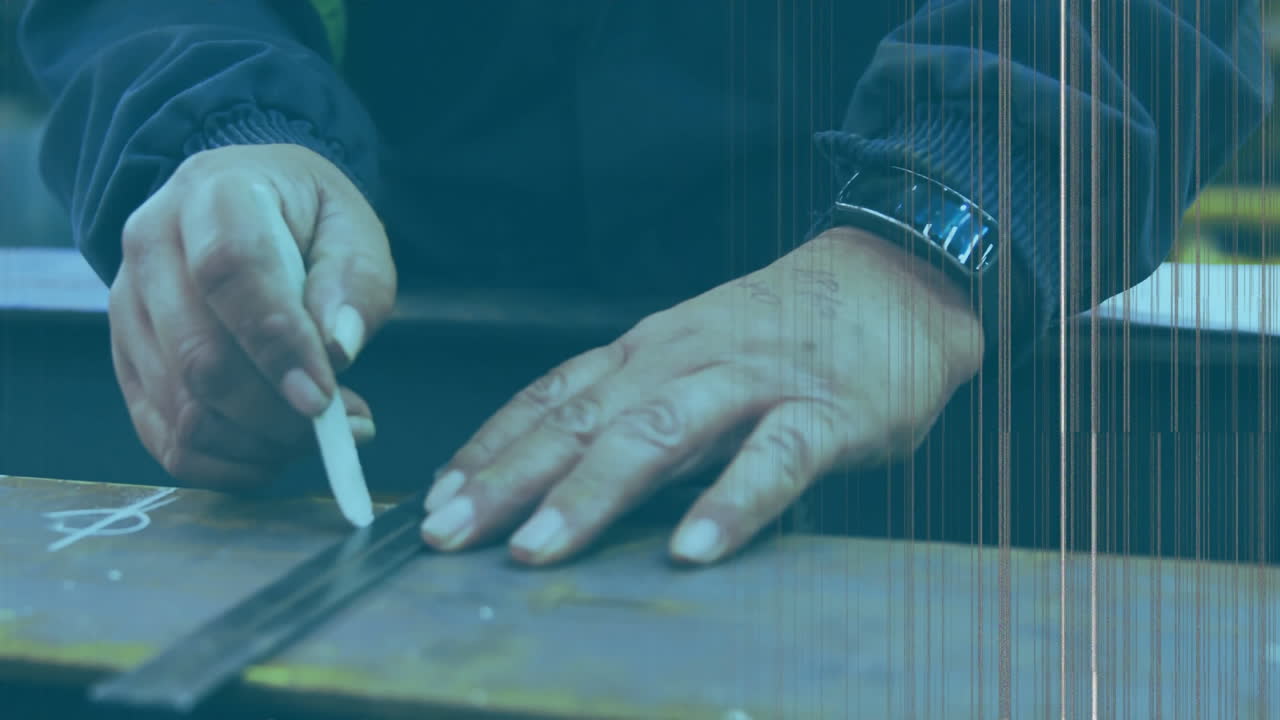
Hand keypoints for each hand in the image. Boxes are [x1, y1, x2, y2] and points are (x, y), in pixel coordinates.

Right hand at [109, 144, 396, 487]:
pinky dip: (226, 465)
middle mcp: (150, 245)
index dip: (277, 343)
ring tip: (318, 434)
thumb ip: (354, 282)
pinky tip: (276, 453)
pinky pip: (164, 438)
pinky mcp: (127, 361)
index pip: (229, 271)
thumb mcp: (352, 228)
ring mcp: (126, 307)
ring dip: (259, 443)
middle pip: (198, 355)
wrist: (244, 208)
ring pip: (181, 407)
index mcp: (212, 194)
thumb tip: (338, 348)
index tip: (323, 398)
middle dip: (276, 413)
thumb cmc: (306, 220)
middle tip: (342, 425)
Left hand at [421, 227, 984, 564]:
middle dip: (508, 479)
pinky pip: (773, 460)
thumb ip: (635, 406)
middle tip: (447, 533)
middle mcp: (684, 360)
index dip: (490, 449)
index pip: (552, 398)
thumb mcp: (692, 353)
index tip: (436, 498)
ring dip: (593, 492)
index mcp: (648, 352)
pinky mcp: (825, 413)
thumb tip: (557, 470)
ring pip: (660, 434)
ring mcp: (752, 382)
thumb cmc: (784, 328)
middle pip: (582, 420)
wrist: (894, 276)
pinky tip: (693, 549)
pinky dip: (731, 503)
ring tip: (540, 548)